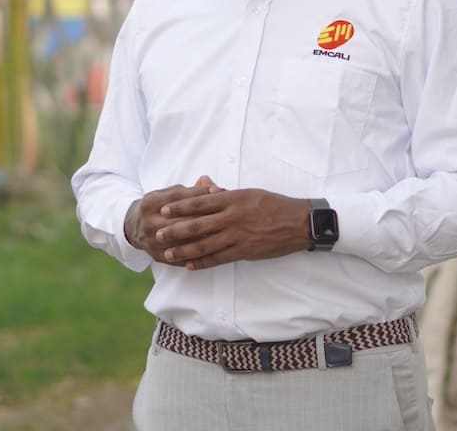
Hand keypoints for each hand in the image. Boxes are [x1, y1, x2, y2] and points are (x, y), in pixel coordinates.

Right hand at [123, 177, 222, 264]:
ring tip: (221, 233)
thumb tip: (209, 182)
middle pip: (180, 220)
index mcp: (151, 203)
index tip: (218, 192)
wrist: (133, 227)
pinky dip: (196, 255)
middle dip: (204, 216)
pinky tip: (212, 250)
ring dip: (202, 237)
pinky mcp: (157, 256)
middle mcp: (149, 222)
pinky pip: (180, 258)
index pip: (178, 197)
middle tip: (224, 214)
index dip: (200, 194)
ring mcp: (152, 241)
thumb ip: (189, 190)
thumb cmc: (159, 206)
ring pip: (181, 241)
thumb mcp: (168, 194)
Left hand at [155, 188, 311, 270]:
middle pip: (197, 224)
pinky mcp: (244, 251)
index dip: (180, 207)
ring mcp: (238, 236)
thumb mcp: (249, 193)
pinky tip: (190, 265)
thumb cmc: (274, 204)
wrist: (298, 223)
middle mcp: (232, 217)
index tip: (164, 210)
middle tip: (158, 234)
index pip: (200, 202)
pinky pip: (219, 258)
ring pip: (205, 244)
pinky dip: (203, 262)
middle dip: (175, 230)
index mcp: (233, 199)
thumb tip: (205, 189)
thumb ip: (226, 194)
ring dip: (184, 250)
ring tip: (168, 253)